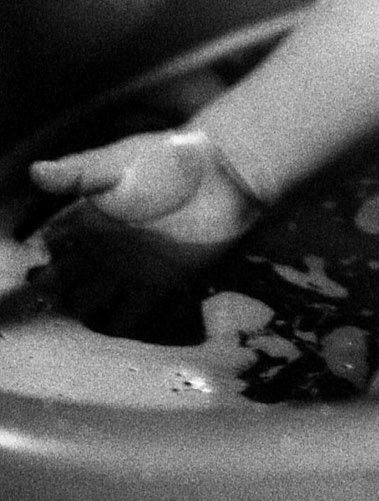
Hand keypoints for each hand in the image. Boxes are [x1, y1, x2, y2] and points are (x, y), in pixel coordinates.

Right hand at [27, 130, 260, 337]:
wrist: (225, 174)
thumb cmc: (169, 160)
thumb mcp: (119, 163)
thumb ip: (78, 173)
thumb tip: (35, 170)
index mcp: (92, 217)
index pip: (53, 246)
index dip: (40, 262)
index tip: (30, 279)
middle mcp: (107, 247)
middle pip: (69, 281)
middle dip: (55, 297)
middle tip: (46, 310)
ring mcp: (133, 269)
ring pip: (96, 303)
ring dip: (84, 317)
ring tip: (70, 334)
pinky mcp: (162, 284)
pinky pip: (134, 315)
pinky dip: (120, 328)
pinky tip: (106, 341)